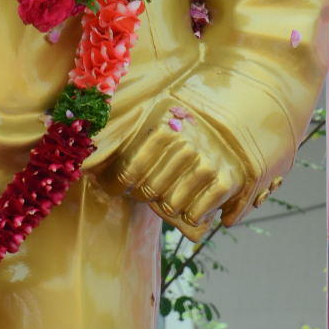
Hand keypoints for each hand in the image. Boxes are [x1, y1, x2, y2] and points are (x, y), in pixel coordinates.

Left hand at [114, 103, 249, 240]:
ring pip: (169, 207)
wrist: (240, 114)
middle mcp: (184, 146)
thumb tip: (88, 168)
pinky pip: (194, 215)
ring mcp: (207, 164)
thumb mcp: (156, 114)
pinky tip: (191, 202)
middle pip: (147, 191)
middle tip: (148, 188)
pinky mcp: (227, 181)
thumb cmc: (188, 119)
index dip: (114, 184)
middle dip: (143, 193)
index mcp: (162, 127)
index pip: (126, 171)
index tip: (112, 186)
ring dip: (167, 205)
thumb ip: (124, 133)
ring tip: (171, 192)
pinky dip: (191, 214)